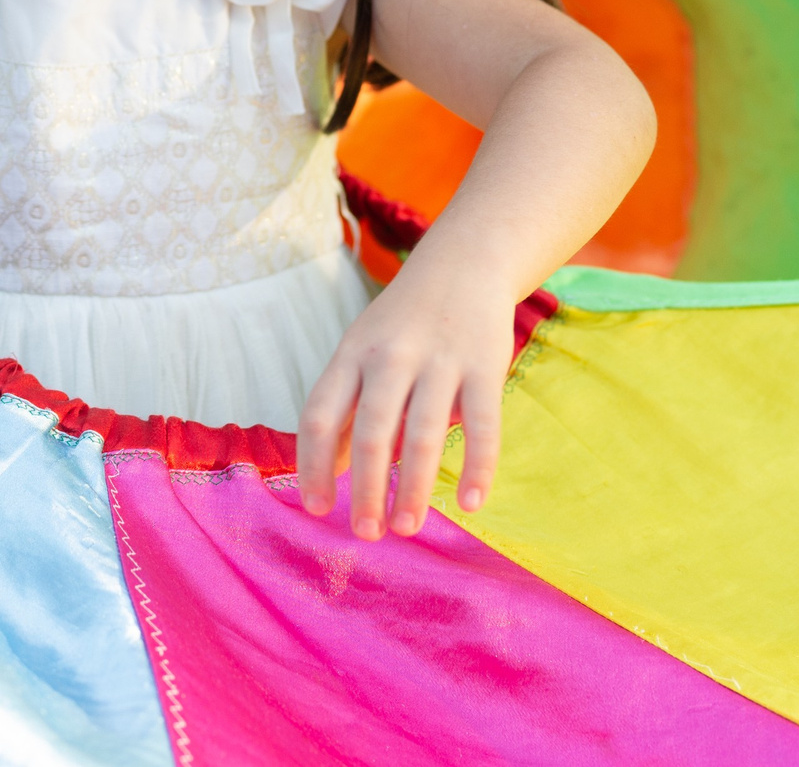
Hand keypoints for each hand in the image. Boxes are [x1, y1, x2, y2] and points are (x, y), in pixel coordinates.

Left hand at [295, 260, 513, 538]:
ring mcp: (439, 358)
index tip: (317, 508)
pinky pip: (483, 423)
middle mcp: (389, 355)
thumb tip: (326, 472)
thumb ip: (345, 408)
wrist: (463, 264)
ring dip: (413, 485)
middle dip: (365, 486)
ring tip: (407, 528)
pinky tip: (470, 503)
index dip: (313, 464)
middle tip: (365, 533)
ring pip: (422, 432)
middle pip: (369, 429)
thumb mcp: (360, 353)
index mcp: (350, 354)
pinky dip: (478, 465)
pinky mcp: (485, 364)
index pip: (318, 414)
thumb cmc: (401, 323)